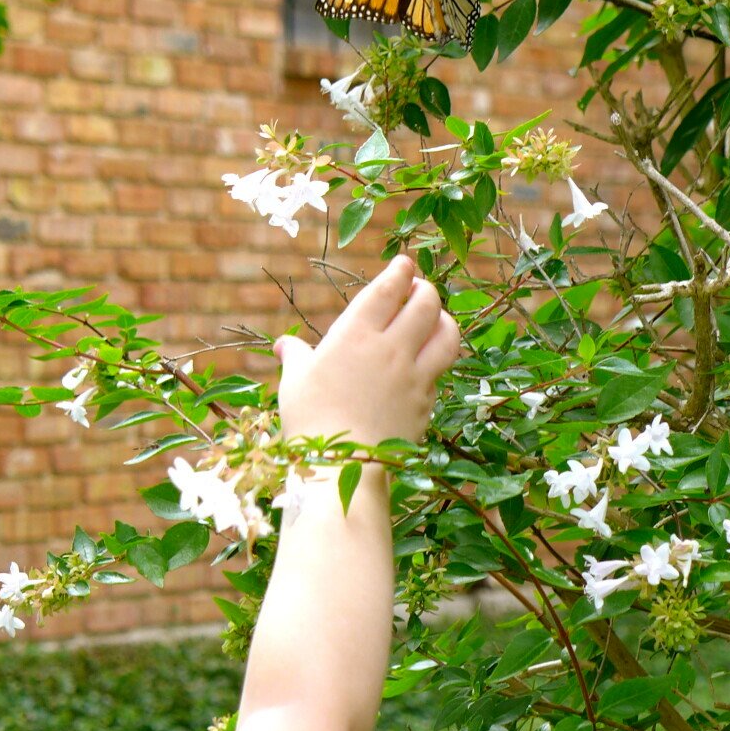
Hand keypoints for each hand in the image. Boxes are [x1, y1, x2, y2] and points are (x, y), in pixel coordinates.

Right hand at [274, 255, 460, 446]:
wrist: (342, 467)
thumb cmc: (310, 420)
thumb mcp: (294, 383)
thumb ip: (294, 357)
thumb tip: (283, 345)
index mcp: (355, 334)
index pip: (388, 289)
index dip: (400, 270)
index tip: (403, 263)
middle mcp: (390, 348)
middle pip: (425, 303)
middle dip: (425, 290)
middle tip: (418, 289)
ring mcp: (413, 375)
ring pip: (446, 334)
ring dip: (444, 319)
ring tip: (435, 318)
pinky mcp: (425, 401)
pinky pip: (440, 370)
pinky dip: (437, 358)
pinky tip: (428, 361)